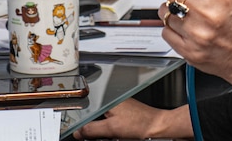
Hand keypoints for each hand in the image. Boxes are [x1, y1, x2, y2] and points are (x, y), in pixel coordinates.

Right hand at [72, 98, 190, 139]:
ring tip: (102, 132)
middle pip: (92, 111)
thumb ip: (92, 130)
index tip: (74, 128)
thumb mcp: (111, 129)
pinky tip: (111, 132)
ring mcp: (118, 106)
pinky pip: (108, 119)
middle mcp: (113, 100)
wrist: (157, 127)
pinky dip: (106, 126)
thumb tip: (78, 132)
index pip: (86, 105)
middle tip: (86, 133)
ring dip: (97, 124)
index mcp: (108, 99)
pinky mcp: (124, 113)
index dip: (78, 118)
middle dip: (88, 122)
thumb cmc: (140, 124)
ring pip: (100, 116)